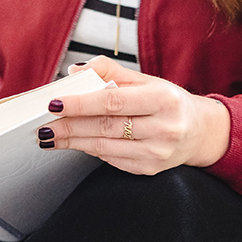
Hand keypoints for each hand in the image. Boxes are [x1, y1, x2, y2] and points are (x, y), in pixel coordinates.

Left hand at [40, 57, 229, 174]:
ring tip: (50, 137)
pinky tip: (75, 144)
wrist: (199, 132)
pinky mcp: (150, 169)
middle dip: (69, 127)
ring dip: (72, 142)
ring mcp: (157, 153)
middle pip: (104, 127)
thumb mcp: (147, 80)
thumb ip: (110, 72)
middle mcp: (163, 128)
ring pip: (104, 147)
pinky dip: (90, 150)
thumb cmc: (168, 102)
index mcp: (163, 99)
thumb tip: (75, 72)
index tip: (54, 104)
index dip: (80, 103)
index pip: (112, 101)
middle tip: (42, 126)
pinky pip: (112, 160)